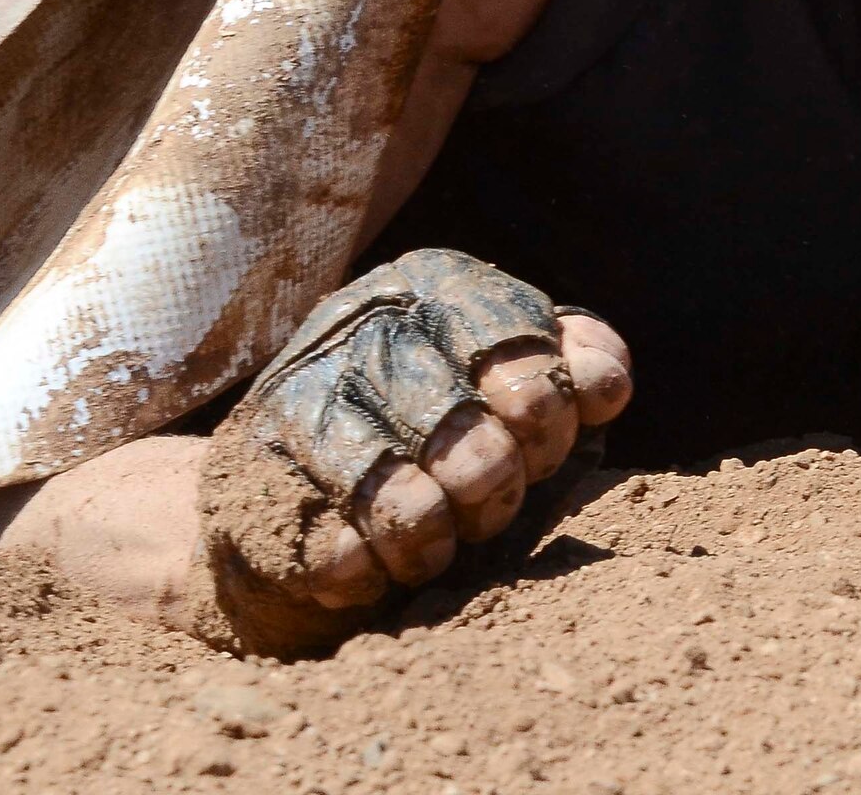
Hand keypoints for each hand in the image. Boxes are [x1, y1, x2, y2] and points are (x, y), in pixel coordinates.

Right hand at [195, 249, 629, 648]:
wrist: (282, 489)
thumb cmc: (429, 431)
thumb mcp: (507, 382)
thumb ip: (569, 367)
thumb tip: (608, 377)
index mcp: (429, 288)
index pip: (511, 333)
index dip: (546, 404)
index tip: (545, 442)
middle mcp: (360, 329)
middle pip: (466, 426)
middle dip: (497, 484)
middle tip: (491, 503)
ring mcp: (299, 404)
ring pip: (406, 501)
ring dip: (437, 538)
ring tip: (439, 541)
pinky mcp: (253, 485)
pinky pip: (343, 555)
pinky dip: (374, 573)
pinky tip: (374, 563)